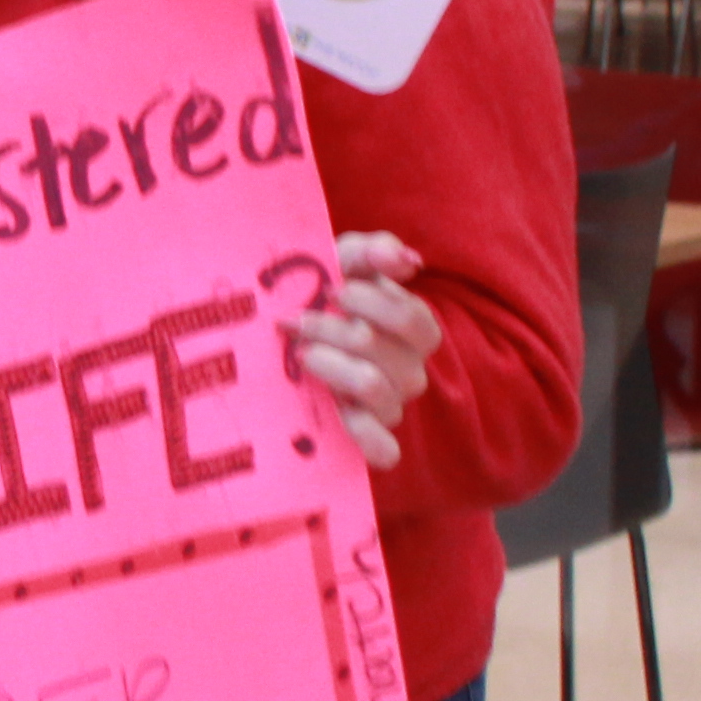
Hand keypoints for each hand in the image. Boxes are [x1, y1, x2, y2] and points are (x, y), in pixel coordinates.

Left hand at [285, 230, 438, 474]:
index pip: (407, 317)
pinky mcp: (365, 433)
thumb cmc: (323, 292)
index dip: (365, 302)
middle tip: (295, 321)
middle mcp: (409, 369)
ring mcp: (389, 403)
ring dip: (330, 365)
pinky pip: (383, 449)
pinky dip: (369, 439)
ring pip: (372, 387)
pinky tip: (342, 413)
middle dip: (331, 329)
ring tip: (301, 353)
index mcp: (414, 328)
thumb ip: (374, 251)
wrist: (286, 328)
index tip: (329, 290)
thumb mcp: (344, 259)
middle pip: (379, 348)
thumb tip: (407, 260)